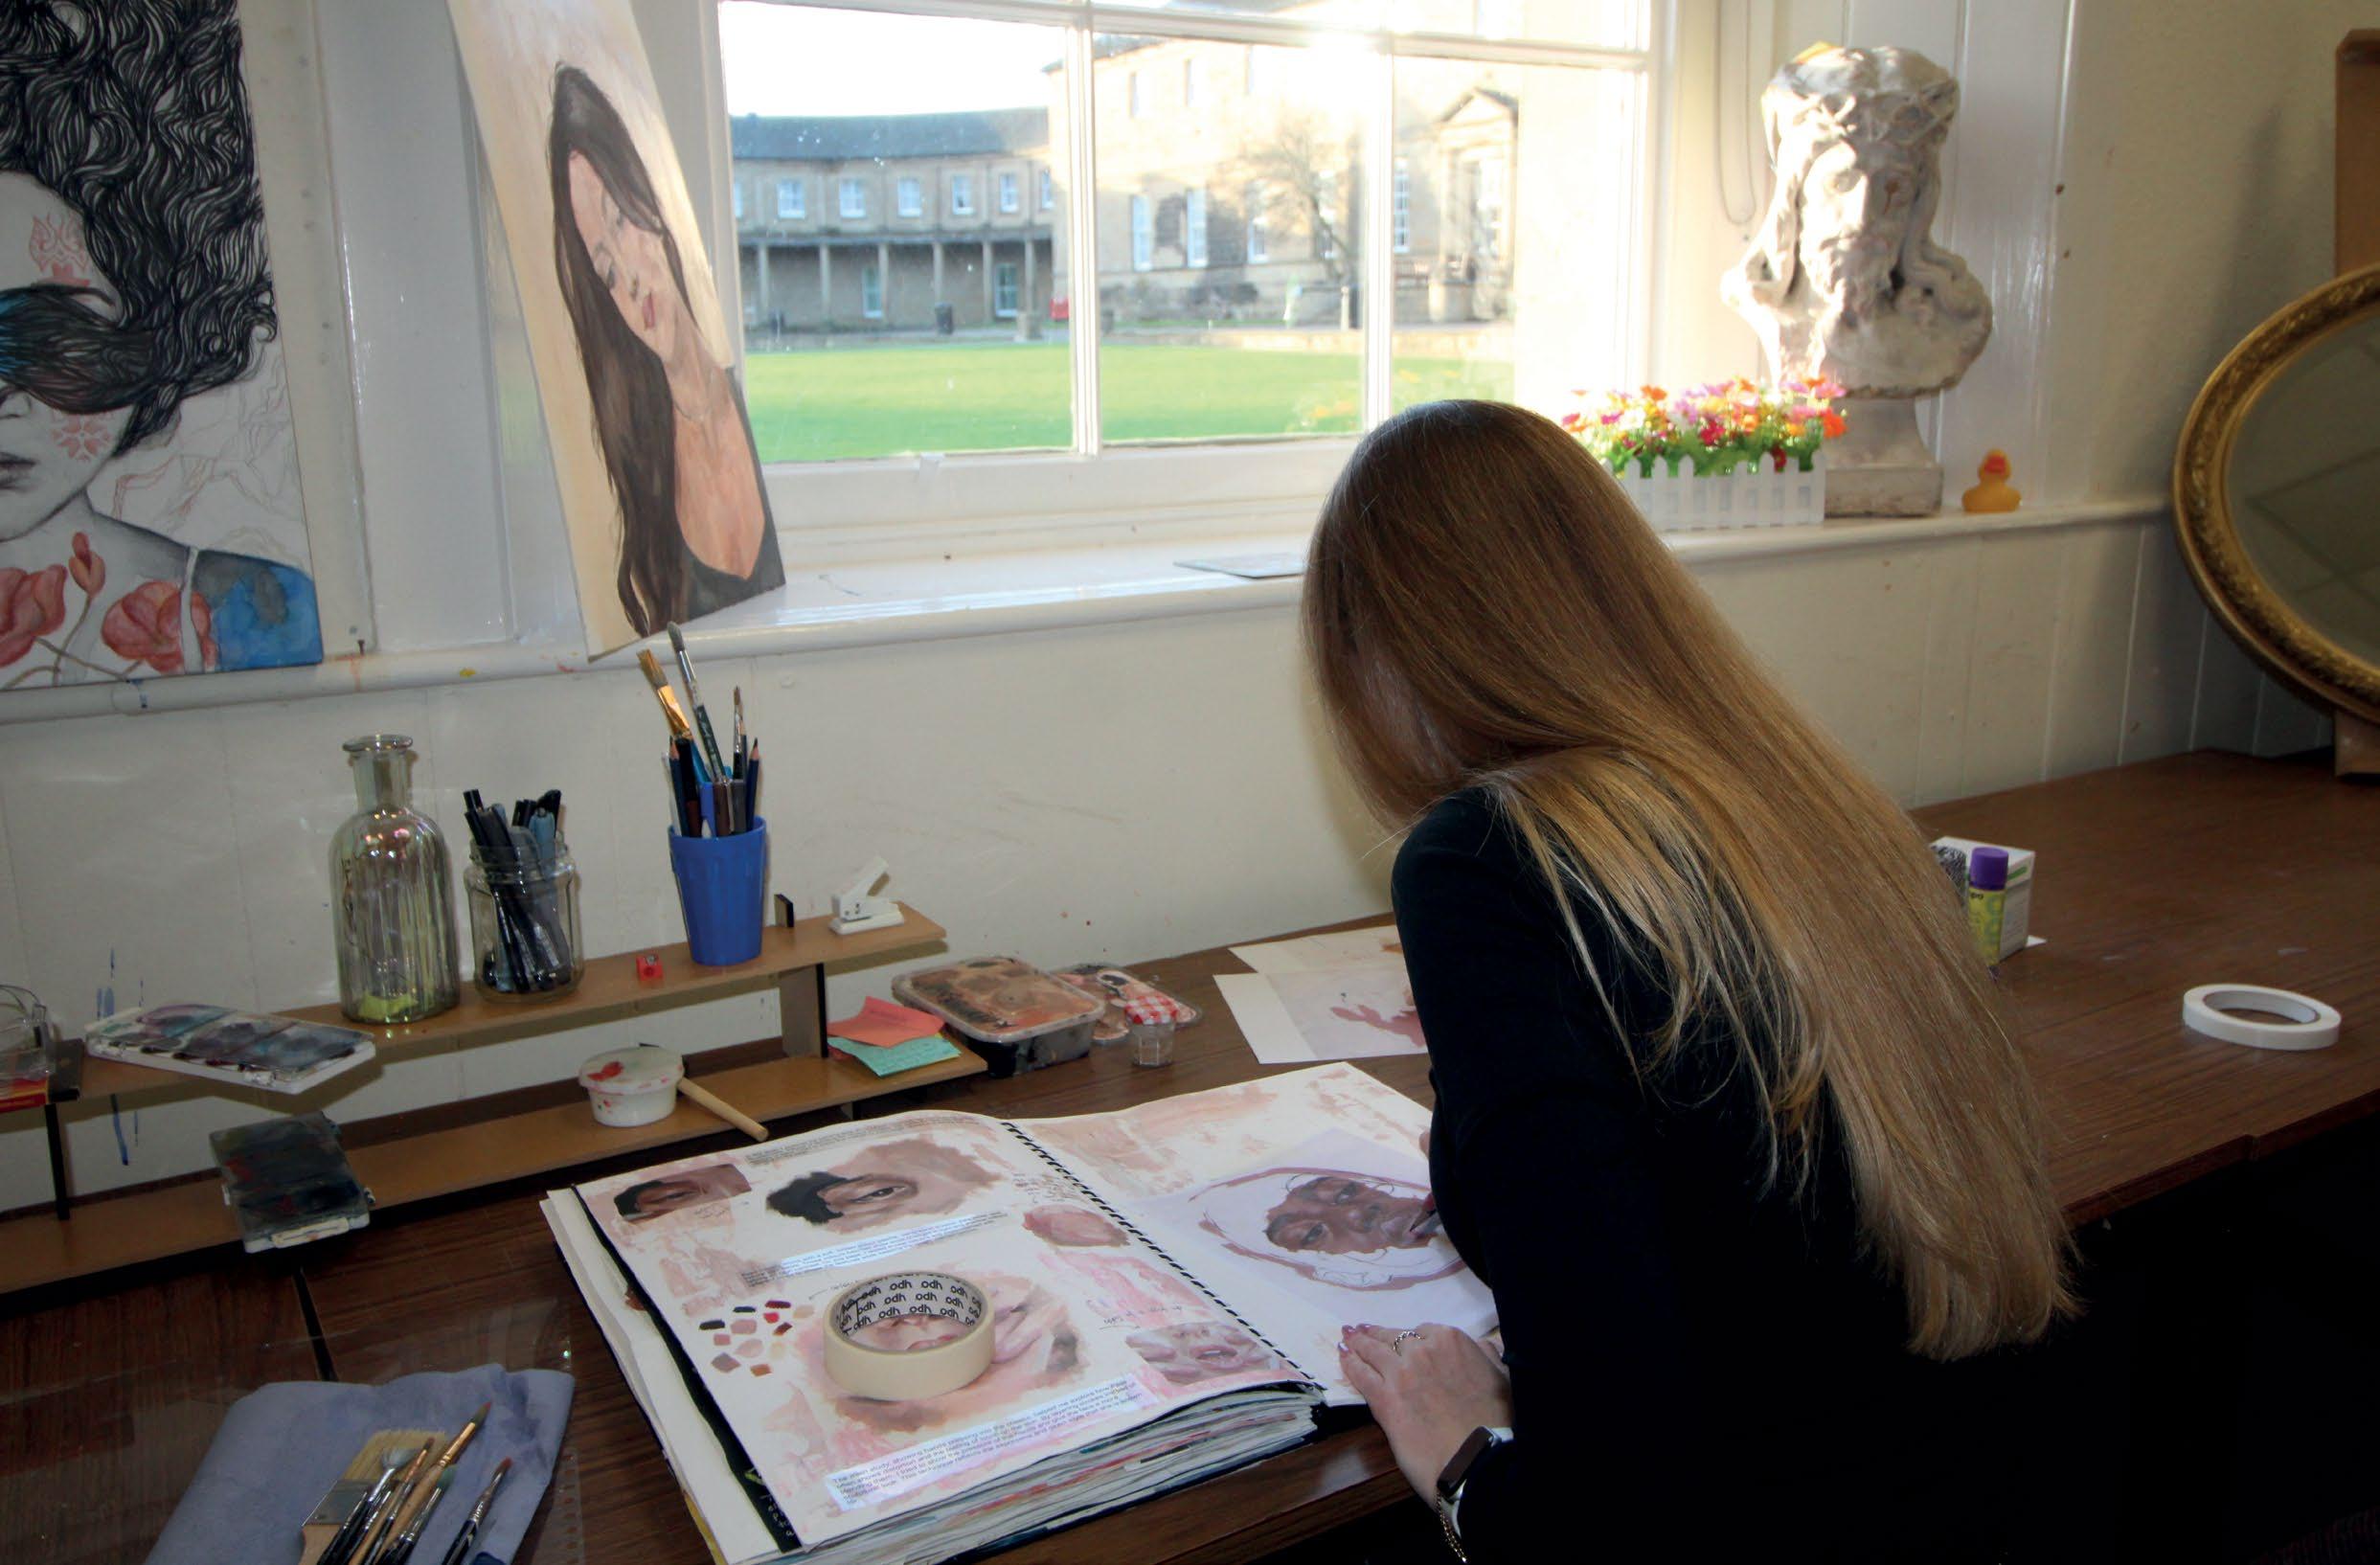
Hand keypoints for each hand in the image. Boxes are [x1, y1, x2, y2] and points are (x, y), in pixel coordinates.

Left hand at [1339, 1323, 1511, 1504]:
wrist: (1476, 1457)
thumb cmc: (1496, 1420)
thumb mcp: (1502, 1376)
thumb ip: (1487, 1355)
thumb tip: (1483, 1344)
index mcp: (1451, 1341)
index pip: (1424, 1332)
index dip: (1413, 1338)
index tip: (1405, 1341)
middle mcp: (1422, 1350)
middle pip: (1394, 1338)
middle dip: (1377, 1333)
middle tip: (1362, 1329)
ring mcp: (1400, 1373)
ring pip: (1373, 1352)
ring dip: (1358, 1342)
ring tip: (1347, 1336)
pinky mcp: (1383, 1399)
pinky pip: (1362, 1375)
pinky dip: (1350, 1364)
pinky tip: (1342, 1356)